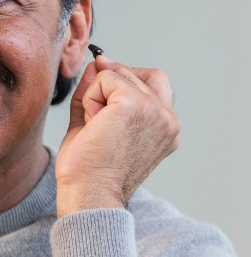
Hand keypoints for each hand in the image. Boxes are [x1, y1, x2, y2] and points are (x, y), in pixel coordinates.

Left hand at [54, 52, 178, 216]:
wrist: (88, 193)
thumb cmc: (89, 171)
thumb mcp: (94, 123)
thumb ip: (97, 92)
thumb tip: (97, 63)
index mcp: (166, 127)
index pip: (152, 82)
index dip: (122, 82)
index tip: (102, 102)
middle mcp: (168, 118)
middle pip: (136, 74)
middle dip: (107, 89)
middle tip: (97, 123)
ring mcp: (156, 110)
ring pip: (118, 75)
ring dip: (96, 96)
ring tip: (96, 127)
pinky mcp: (137, 105)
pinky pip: (105, 79)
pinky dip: (90, 97)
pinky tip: (93, 123)